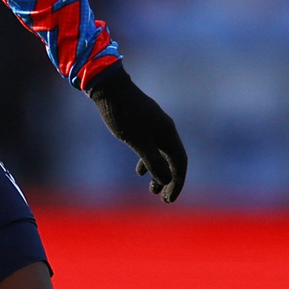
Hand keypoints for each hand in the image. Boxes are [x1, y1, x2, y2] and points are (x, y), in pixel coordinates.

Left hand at [87, 65, 186, 201]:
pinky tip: (139, 170)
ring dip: (158, 172)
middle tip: (162, 198)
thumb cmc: (122, 115)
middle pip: (173, 160)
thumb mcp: (137, 141)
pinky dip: (148, 160)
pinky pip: (152, 146)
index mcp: (168, 134)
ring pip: (162, 154)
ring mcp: (155, 126)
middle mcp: (166, 130)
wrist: (109, 87)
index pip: (180, 164)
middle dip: (169, 181)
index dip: (176, 183)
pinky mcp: (143, 123)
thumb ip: (152, 161)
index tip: (168, 200)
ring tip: (150, 189)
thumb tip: (166, 180)